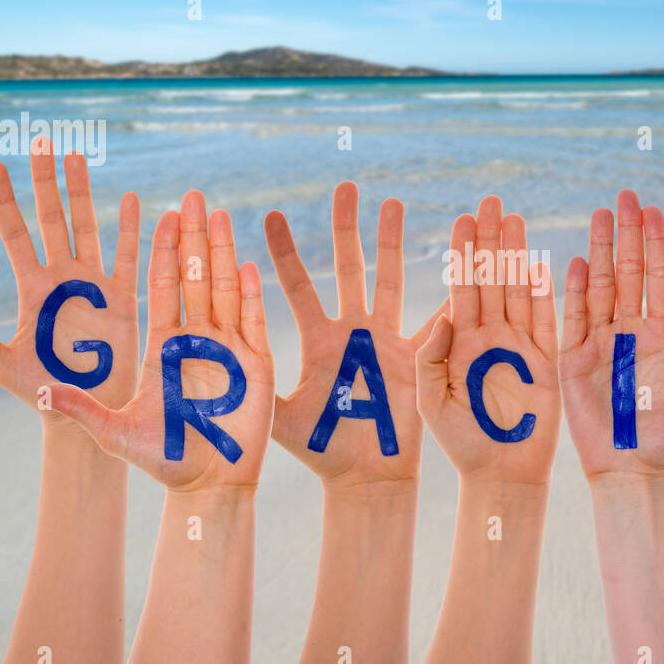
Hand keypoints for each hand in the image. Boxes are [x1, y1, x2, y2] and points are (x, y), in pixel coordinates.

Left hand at [0, 139, 138, 420]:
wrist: (86, 410)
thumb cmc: (43, 392)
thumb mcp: (1, 364)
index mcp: (33, 288)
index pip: (16, 233)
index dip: (5, 201)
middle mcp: (63, 278)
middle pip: (52, 217)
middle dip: (46, 180)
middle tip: (42, 141)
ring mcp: (95, 285)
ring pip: (88, 226)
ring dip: (83, 192)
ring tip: (78, 157)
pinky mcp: (125, 299)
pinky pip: (130, 258)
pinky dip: (132, 230)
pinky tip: (133, 200)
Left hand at [48, 191, 275, 490]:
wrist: (208, 486)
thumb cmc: (162, 461)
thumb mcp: (112, 433)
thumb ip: (81, 409)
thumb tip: (42, 391)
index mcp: (163, 347)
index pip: (163, 289)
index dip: (162, 253)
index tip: (160, 216)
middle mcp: (196, 341)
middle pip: (195, 278)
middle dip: (194, 237)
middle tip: (193, 195)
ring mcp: (229, 349)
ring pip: (225, 290)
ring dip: (222, 252)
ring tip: (220, 214)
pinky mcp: (257, 365)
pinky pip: (252, 321)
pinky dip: (249, 294)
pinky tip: (246, 264)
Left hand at [265, 181, 443, 490]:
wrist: (367, 478)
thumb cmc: (322, 452)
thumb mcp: (279, 419)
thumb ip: (254, 388)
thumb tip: (207, 368)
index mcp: (318, 340)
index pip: (297, 284)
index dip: (283, 250)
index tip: (269, 214)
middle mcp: (352, 332)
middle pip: (348, 266)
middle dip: (347, 227)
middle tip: (345, 185)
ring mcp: (387, 341)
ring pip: (390, 279)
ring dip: (392, 242)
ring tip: (393, 202)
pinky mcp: (418, 358)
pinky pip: (435, 321)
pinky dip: (447, 293)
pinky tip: (456, 260)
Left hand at [416, 196, 559, 483]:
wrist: (500, 476)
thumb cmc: (460, 445)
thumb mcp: (431, 402)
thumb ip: (431, 358)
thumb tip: (444, 314)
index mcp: (458, 343)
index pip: (461, 289)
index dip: (462, 254)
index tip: (461, 218)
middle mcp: (488, 338)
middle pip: (490, 279)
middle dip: (489, 240)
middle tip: (489, 201)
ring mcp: (518, 348)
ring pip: (517, 291)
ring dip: (516, 254)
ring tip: (514, 217)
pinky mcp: (545, 363)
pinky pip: (546, 321)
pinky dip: (544, 293)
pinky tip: (542, 261)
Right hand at [559, 190, 663, 480]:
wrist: (630, 473)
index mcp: (663, 337)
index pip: (660, 280)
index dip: (658, 245)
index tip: (657, 211)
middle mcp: (630, 333)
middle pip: (627, 273)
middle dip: (627, 234)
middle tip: (626, 196)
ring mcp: (600, 344)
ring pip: (600, 286)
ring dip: (600, 250)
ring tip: (601, 213)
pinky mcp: (573, 360)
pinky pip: (574, 318)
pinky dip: (574, 290)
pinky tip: (576, 260)